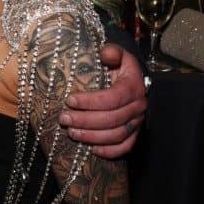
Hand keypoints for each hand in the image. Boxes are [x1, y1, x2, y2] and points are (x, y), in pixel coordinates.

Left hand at [59, 43, 146, 158]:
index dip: (90, 101)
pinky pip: (124, 147)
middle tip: (64, 118)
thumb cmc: (119, 68)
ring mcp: (137, 122)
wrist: (133, 82)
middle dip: (85, 120)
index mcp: (133, 86)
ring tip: (71, 132)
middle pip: (112, 119)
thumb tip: (105, 53)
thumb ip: (112, 51)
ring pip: (116, 135)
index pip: (113, 98)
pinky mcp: (135, 134)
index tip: (69, 100)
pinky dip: (109, 151)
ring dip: (92, 137)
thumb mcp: (118, 55)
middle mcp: (139, 106)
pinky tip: (91, 149)